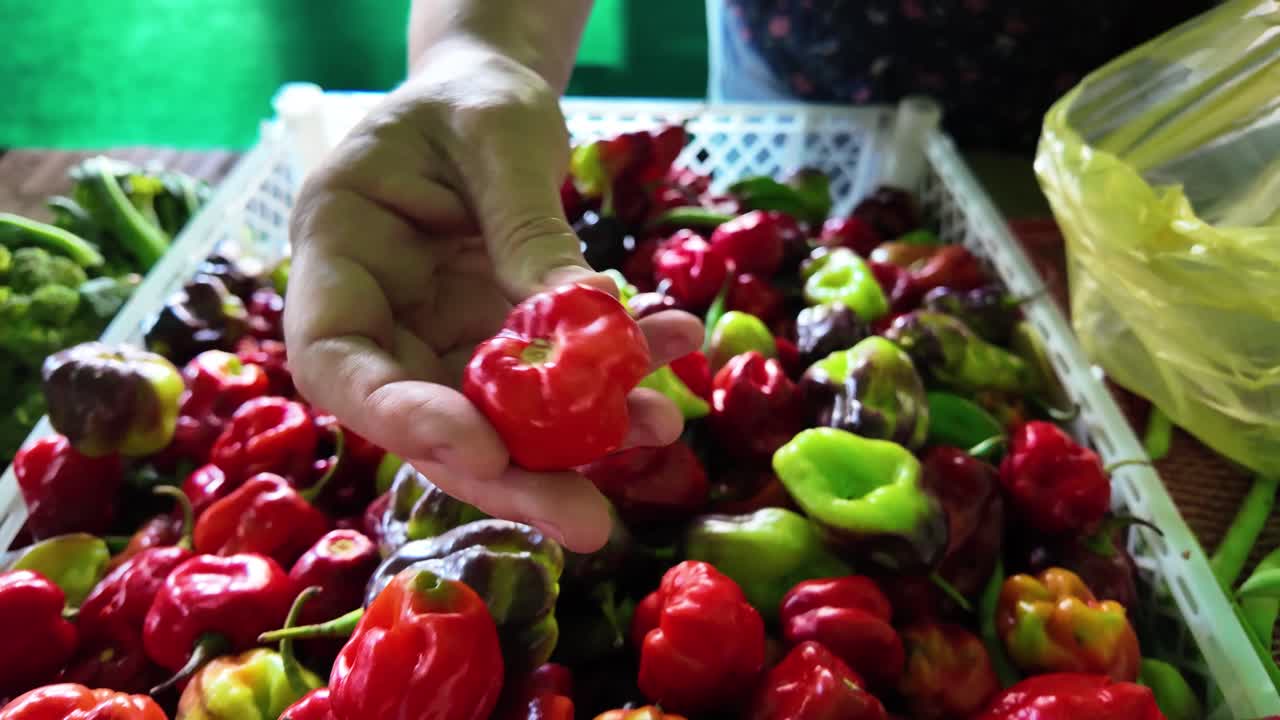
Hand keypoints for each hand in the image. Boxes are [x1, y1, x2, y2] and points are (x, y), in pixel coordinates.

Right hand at [284, 41, 701, 551]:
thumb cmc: (467, 100)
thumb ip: (527, 225)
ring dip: (581, 437)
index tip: (484, 448)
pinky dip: (618, 371)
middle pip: (426, 417)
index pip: (336, 359)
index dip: (401, 417)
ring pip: (498, 417)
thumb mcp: (497, 133)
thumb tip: (588, 323)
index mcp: (337, 249)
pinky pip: (555, 376)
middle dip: (510, 474)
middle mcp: (381, 310)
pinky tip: (675, 347)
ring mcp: (441, 335)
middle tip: (588, 521)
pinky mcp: (498, 341)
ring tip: (660, 429)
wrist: (486, 99)